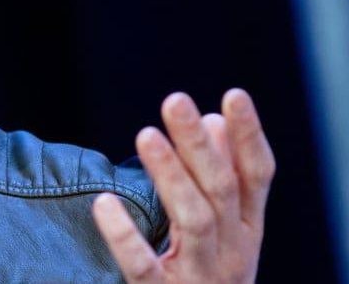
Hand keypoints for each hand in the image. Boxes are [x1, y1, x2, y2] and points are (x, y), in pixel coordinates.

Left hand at [92, 88, 275, 282]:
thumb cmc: (204, 275)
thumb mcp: (222, 231)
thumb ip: (218, 177)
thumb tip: (210, 118)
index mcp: (247, 230)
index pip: (257, 176)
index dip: (249, 136)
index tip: (233, 95)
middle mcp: (233, 252)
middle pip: (219, 190)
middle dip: (199, 144)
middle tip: (174, 100)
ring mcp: (200, 277)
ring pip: (193, 220)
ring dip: (170, 175)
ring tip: (145, 135)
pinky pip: (143, 266)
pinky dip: (124, 235)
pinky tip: (103, 203)